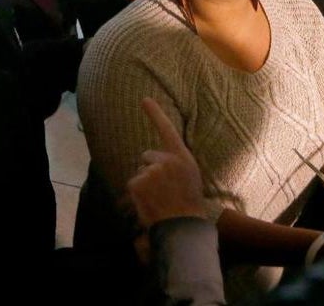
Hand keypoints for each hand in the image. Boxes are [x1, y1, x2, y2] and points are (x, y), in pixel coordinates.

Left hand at [127, 98, 207, 228]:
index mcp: (182, 156)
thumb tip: (157, 158)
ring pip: (140, 172)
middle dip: (150, 168)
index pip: (167, 129)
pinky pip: (133, 183)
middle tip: (163, 188)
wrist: (183, 225)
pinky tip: (150, 201)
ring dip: (145, 183)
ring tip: (159, 198)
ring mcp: (152, 170)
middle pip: (147, 156)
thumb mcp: (190, 175)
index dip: (155, 113)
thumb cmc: (189, 202)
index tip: (144, 99)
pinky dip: (137, 193)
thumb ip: (176, 162)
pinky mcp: (139, 182)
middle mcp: (166, 159)